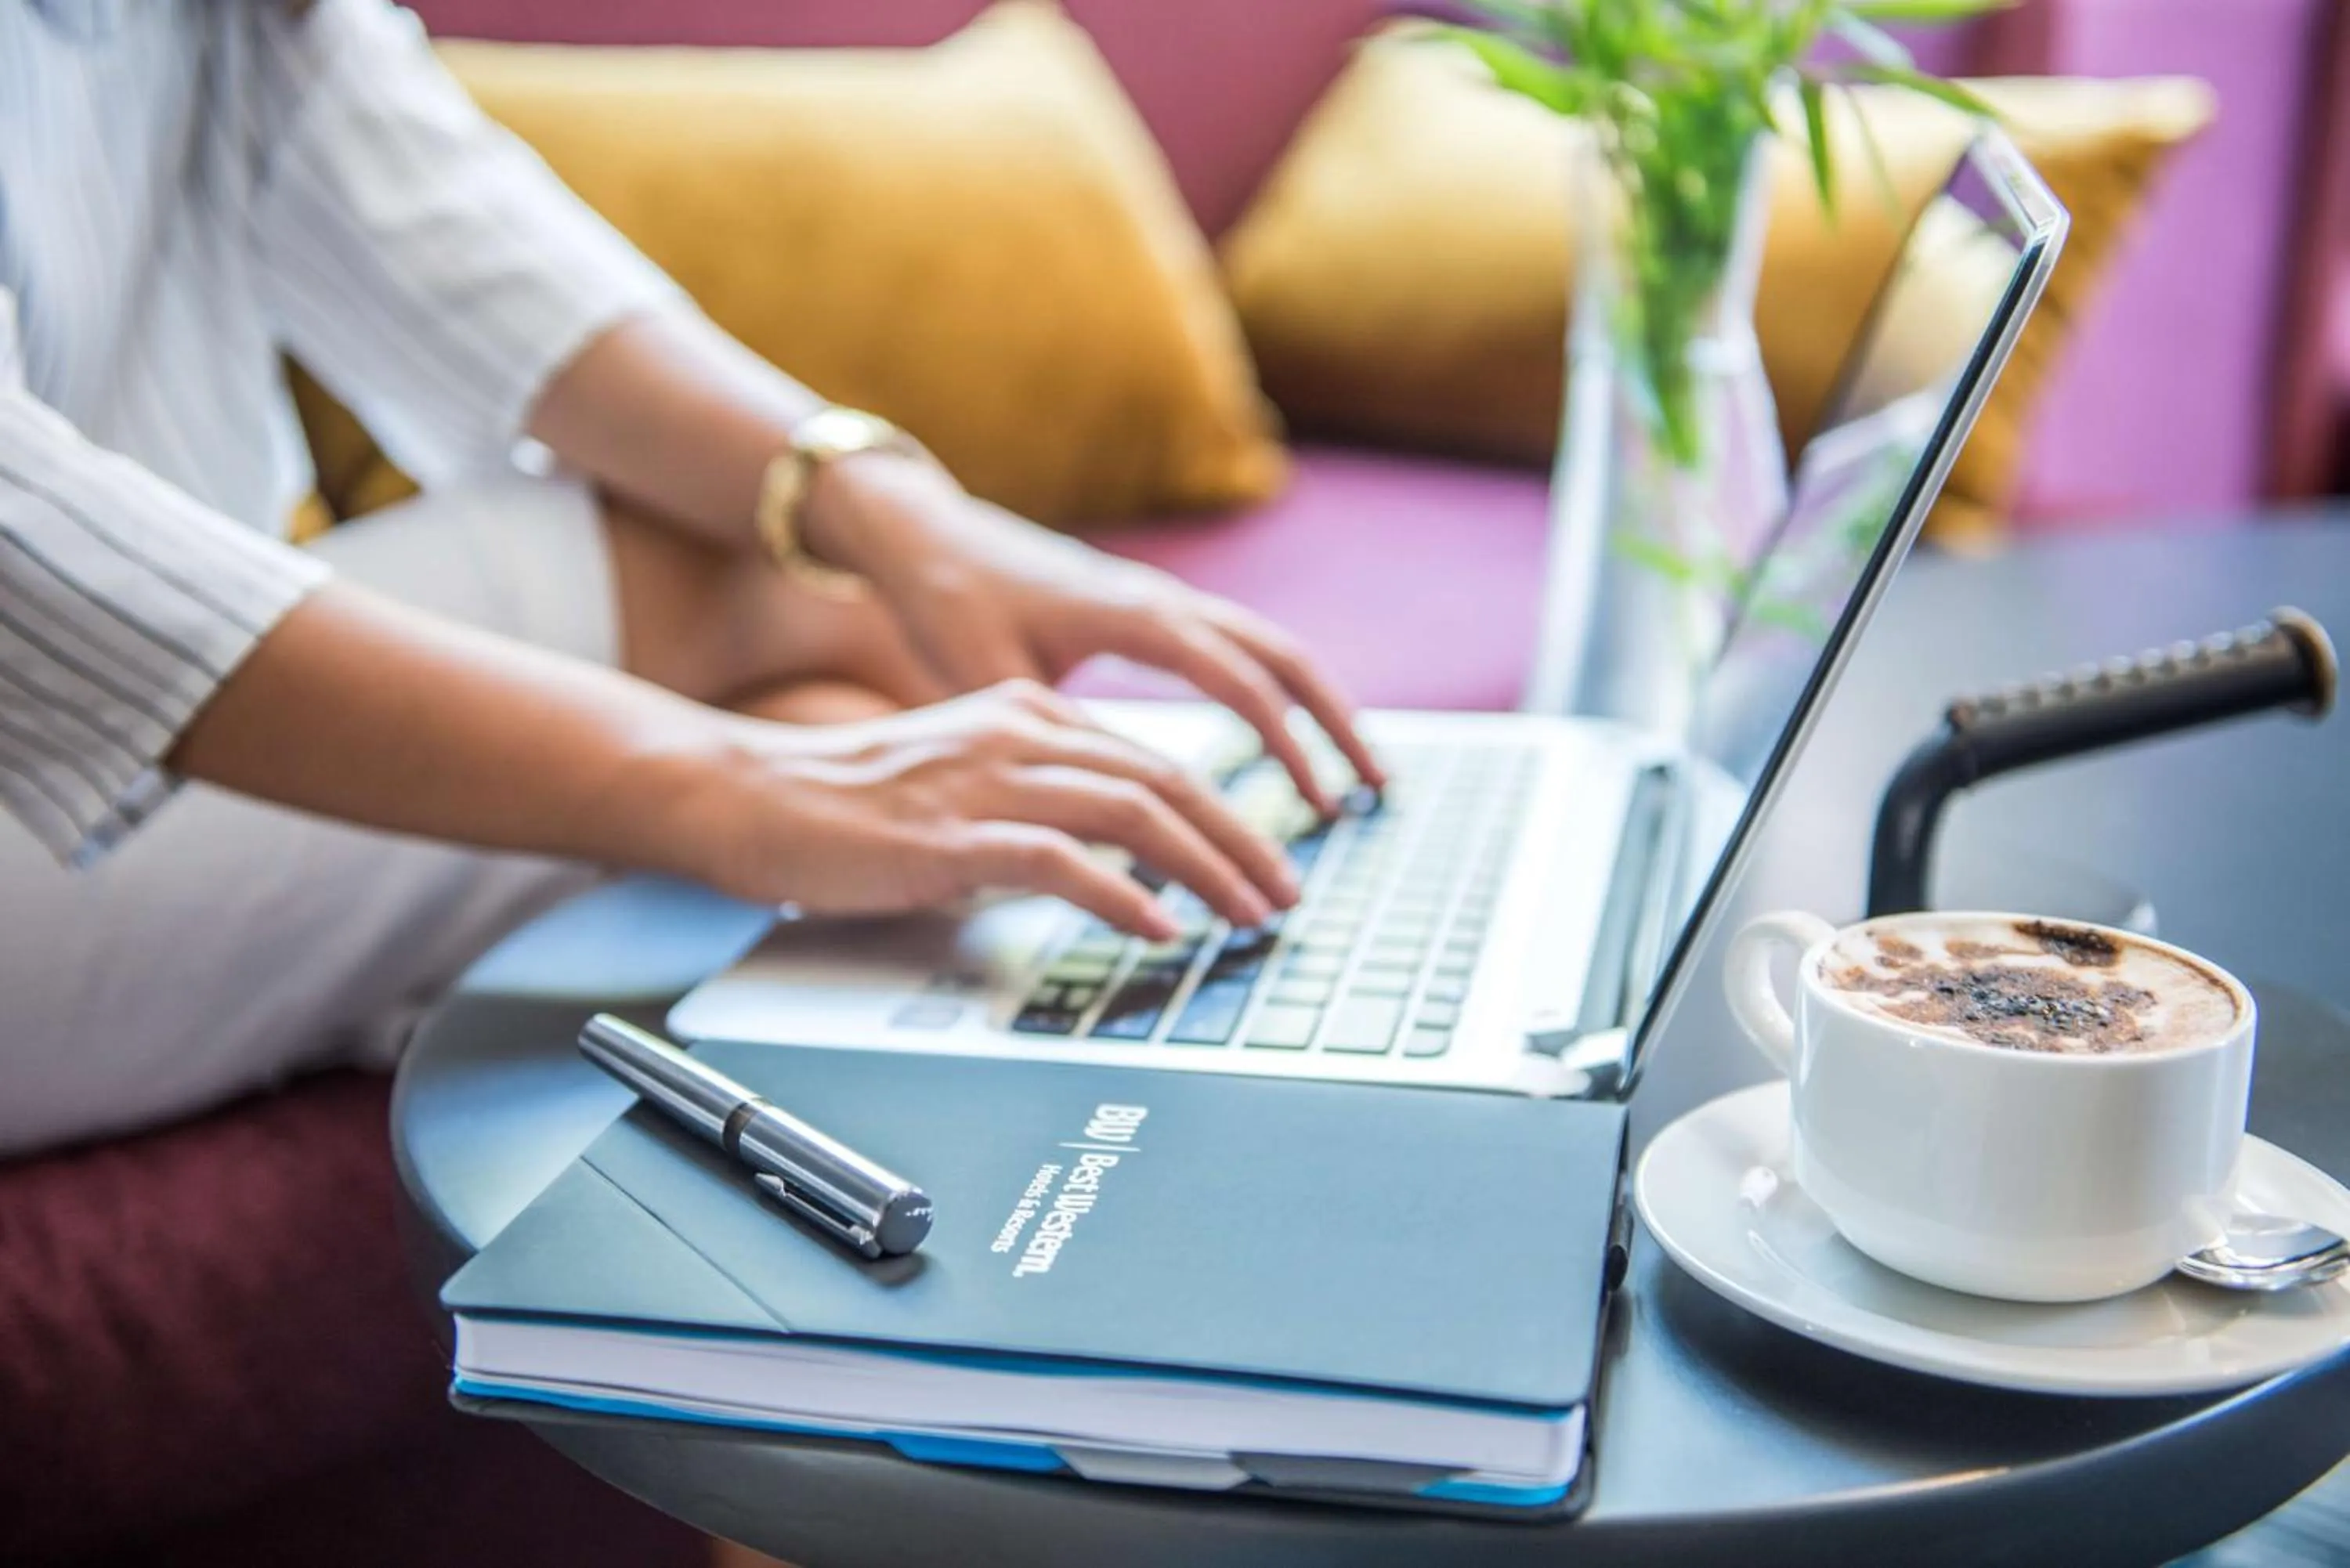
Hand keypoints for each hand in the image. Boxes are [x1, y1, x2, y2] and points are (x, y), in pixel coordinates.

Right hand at [675, 679, 1302, 935]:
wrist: (745, 795)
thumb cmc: (849, 802)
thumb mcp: (963, 778)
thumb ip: (1036, 796)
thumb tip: (1116, 850)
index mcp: (1025, 713)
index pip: (1155, 761)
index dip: (1226, 816)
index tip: (1266, 864)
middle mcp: (1016, 734)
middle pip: (1165, 781)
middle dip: (1240, 842)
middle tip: (1286, 895)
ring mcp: (984, 782)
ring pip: (1131, 813)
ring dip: (1205, 869)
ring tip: (1247, 915)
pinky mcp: (949, 836)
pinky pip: (1059, 860)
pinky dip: (1121, 893)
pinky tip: (1159, 926)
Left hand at [801, 454, 1385, 815]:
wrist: (923, 534)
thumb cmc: (946, 602)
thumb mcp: (985, 676)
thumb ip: (1046, 731)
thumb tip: (1095, 809)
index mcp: (1132, 614)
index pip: (1238, 682)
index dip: (1287, 746)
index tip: (1318, 804)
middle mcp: (1163, 599)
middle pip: (1284, 654)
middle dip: (1338, 723)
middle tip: (1380, 788)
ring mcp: (1164, 598)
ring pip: (1271, 645)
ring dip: (1321, 706)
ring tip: (1357, 771)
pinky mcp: (1153, 609)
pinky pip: (1240, 646)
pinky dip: (1281, 691)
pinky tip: (1293, 739)